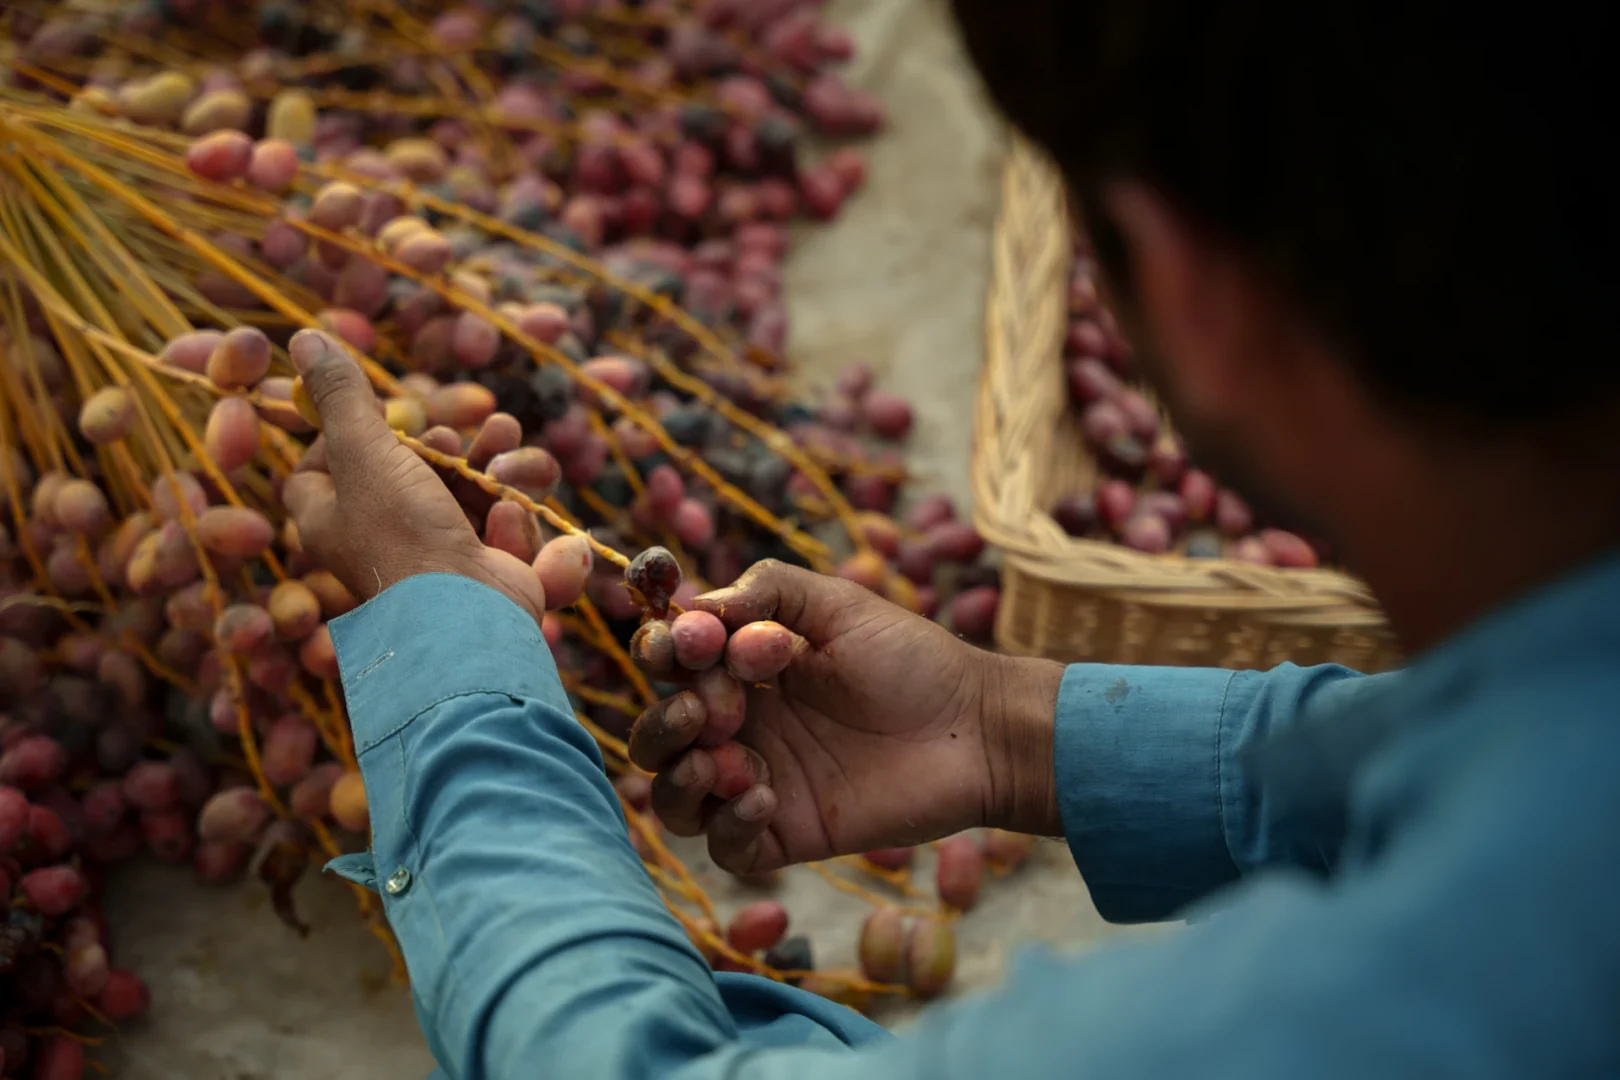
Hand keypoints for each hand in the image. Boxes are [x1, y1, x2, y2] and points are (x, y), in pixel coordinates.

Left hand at [280, 330, 545, 621]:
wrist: (466, 618)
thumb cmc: (402, 536)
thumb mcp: (363, 450)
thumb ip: (341, 394)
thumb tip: (304, 335)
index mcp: (329, 518)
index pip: (320, 468)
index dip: (348, 434)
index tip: (376, 415)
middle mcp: (378, 540)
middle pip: (406, 472)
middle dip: (441, 444)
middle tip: (449, 436)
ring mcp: (436, 557)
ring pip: (464, 490)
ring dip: (489, 461)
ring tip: (504, 437)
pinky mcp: (486, 569)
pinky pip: (500, 523)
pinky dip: (509, 513)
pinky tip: (511, 510)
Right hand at [627, 560, 1062, 874]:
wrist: (977, 729)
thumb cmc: (913, 660)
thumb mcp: (837, 604)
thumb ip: (766, 590)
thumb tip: (695, 612)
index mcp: (745, 669)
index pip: (671, 666)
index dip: (662, 654)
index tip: (690, 646)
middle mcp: (742, 727)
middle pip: (657, 735)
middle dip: (665, 719)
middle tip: (710, 708)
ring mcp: (760, 783)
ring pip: (674, 796)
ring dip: (679, 775)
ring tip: (724, 758)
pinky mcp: (786, 834)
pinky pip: (724, 847)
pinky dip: (727, 824)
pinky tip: (764, 796)